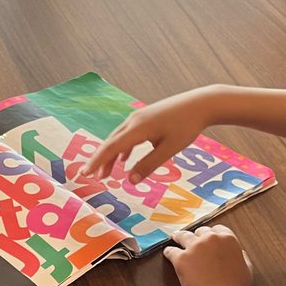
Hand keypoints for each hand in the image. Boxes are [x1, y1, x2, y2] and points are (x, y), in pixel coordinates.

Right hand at [83, 87, 217, 181]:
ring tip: (106, 174)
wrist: (200, 104)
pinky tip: (123, 160)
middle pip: (111, 143)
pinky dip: (122, 149)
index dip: (97, 162)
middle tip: (90, 177)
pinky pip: (127, 135)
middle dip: (100, 161)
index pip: (111, 148)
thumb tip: (130, 181)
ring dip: (111, 156)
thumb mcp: (169, 149)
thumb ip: (148, 165)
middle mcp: (134, 121)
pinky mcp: (145, 118)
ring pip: (118, 139)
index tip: (85, 174)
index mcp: (138, 128)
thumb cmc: (187, 126)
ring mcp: (138, 118)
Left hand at [165, 224, 252, 285]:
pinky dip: (169, 252)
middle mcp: (211, 239)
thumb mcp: (247, 268)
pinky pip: (171, 251)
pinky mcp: (181, 258)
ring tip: (175, 237)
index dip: (211, 233)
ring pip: (183, 236)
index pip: (217, 229)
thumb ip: (242, 256)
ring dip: (179, 237)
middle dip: (196, 236)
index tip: (207, 237)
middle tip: (192, 240)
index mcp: (228, 239)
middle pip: (200, 231)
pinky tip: (168, 253)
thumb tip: (238, 252)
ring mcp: (195, 247)